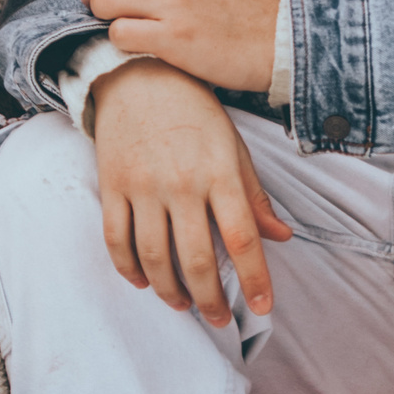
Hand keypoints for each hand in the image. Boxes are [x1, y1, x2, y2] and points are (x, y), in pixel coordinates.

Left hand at [82, 0, 279, 92]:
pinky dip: (119, 42)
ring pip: (104, 1)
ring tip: (120, 30)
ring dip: (102, 19)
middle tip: (99, 14)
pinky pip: (119, 33)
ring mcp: (172, 4)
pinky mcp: (174, 38)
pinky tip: (137, 48)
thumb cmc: (241, 15)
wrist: (278, 43)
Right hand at [90, 60, 291, 326]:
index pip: (242, 237)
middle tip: (219, 319)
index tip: (263, 307)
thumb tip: (280, 236)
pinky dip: (128, 269)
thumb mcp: (233, 147)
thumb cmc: (195, 111)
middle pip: (195, 258)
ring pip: (153, 257)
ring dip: (170, 291)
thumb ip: (254, 195)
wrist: (139, 74)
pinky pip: (116, 240)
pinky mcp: (113, 185)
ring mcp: (143, 186)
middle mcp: (181, 183)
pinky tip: (143, 282)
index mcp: (219, 173)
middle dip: (210, 299)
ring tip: (184, 304)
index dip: (255, 278)